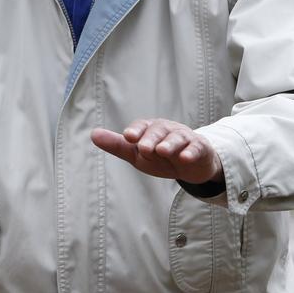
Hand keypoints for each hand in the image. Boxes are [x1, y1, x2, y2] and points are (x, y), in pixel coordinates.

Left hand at [91, 118, 222, 184]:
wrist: (191, 166)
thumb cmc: (160, 157)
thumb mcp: (137, 154)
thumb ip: (117, 145)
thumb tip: (93, 134)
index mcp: (150, 129)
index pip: (142, 126)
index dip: (135, 130)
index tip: (127, 137)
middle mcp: (167, 130)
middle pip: (159, 130)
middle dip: (150, 138)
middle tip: (143, 149)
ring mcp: (184, 138)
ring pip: (177, 138)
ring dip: (169, 144)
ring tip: (162, 151)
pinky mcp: (200, 147)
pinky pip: (196, 148)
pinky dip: (191, 152)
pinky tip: (186, 158)